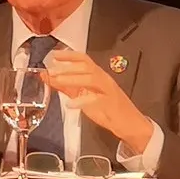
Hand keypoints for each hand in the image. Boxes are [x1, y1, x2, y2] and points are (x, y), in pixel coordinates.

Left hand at [39, 50, 155, 154]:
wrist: (130, 124)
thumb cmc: (108, 110)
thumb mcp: (84, 97)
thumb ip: (67, 87)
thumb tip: (49, 78)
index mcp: (98, 76)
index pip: (84, 59)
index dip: (69, 55)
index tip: (54, 55)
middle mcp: (104, 79)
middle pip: (86, 67)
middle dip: (68, 67)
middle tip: (51, 70)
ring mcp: (108, 90)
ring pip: (91, 78)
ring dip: (73, 78)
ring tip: (58, 80)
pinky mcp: (111, 104)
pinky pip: (96, 99)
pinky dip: (82, 101)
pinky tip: (70, 104)